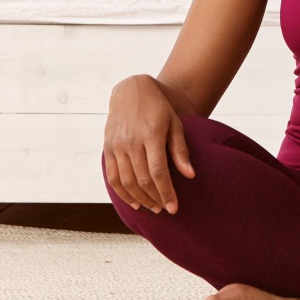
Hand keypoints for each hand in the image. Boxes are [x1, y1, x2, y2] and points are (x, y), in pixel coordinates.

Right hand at [103, 74, 194, 214]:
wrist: (132, 90)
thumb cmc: (158, 108)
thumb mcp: (175, 124)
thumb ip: (180, 150)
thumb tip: (190, 175)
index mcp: (151, 135)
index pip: (158, 172)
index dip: (166, 192)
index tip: (174, 208)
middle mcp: (131, 141)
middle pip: (142, 179)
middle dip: (155, 198)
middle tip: (164, 209)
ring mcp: (117, 145)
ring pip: (127, 181)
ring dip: (140, 198)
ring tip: (152, 207)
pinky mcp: (108, 148)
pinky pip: (112, 176)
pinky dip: (122, 193)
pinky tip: (134, 202)